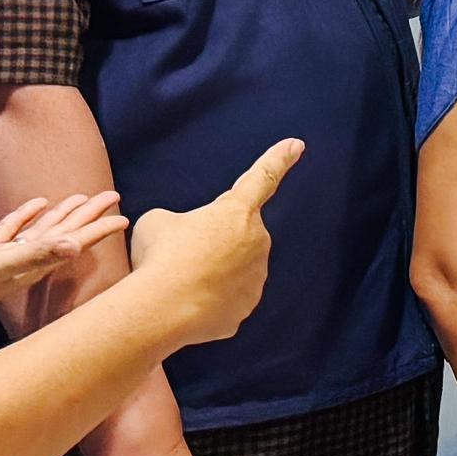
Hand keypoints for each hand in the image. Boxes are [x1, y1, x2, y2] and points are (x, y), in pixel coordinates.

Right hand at [0, 192, 125, 329]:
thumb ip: (35, 255)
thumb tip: (76, 245)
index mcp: (35, 264)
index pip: (76, 241)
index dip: (100, 228)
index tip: (124, 215)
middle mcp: (27, 261)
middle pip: (67, 233)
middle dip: (90, 214)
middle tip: (113, 195)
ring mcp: (6, 257)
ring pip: (43, 230)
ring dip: (63, 214)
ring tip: (83, 197)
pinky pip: (14, 229)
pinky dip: (27, 215)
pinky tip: (37, 203)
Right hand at [126, 138, 303, 345]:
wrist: (162, 310)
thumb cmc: (159, 256)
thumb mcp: (159, 222)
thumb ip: (181, 223)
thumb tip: (183, 239)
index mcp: (237, 210)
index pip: (262, 177)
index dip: (279, 159)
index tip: (297, 144)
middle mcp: (256, 241)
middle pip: (235, 235)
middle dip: (212, 242)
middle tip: (180, 255)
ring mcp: (255, 278)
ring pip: (232, 268)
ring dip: (210, 271)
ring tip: (180, 279)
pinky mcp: (245, 308)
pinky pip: (226, 298)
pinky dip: (208, 299)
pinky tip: (188, 302)